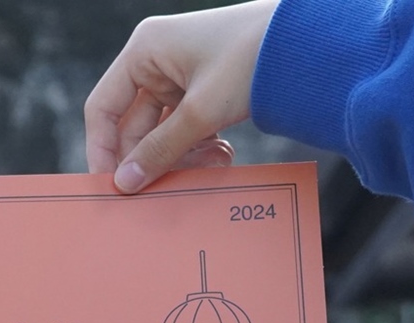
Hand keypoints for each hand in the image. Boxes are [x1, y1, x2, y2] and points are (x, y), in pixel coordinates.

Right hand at [85, 2, 281, 193]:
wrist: (310, 44)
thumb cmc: (251, 59)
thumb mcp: (201, 111)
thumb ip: (160, 150)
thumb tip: (126, 184)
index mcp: (145, 51)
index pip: (104, 109)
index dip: (103, 150)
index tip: (114, 186)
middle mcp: (158, 60)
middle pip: (135, 126)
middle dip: (155, 157)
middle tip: (167, 188)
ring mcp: (181, 75)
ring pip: (164, 132)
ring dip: (183, 155)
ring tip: (212, 163)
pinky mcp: (204, 89)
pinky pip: (187, 128)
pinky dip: (200, 146)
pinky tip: (223, 152)